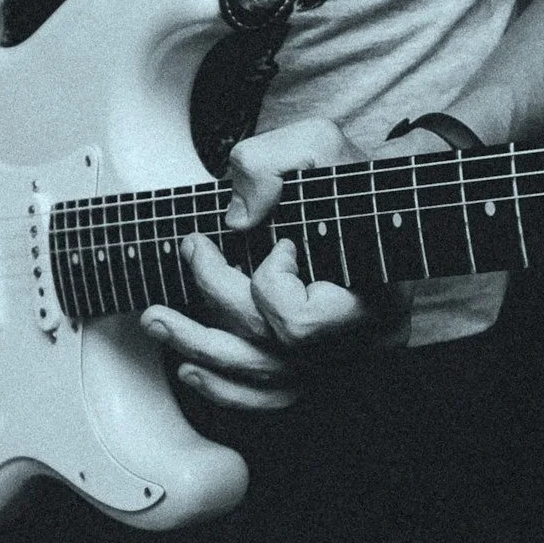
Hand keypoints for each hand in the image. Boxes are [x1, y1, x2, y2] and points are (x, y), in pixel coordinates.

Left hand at [139, 119, 404, 408]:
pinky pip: (269, 398)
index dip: (271, 282)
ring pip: (259, 376)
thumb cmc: (355, 181)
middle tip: (192, 249)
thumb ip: (272, 162)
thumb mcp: (320, 144)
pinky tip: (189, 367)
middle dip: (215, 292)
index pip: (297, 322)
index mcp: (371, 299)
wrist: (387, 205)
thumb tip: (236, 216)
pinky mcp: (323, 367)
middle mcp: (356, 344)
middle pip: (266, 344)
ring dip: (198, 347)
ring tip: (156, 319)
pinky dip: (225, 388)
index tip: (281, 242)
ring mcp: (340, 361)